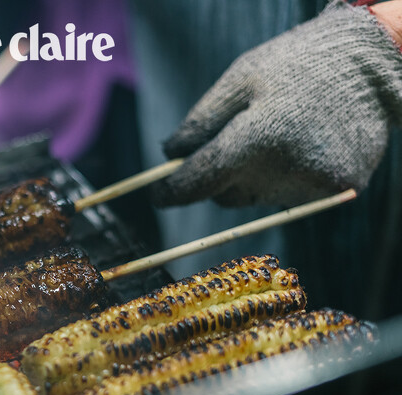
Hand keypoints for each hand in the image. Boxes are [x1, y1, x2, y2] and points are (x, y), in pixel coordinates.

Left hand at [153, 1, 401, 206]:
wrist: (371, 62)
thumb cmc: (294, 64)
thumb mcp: (238, 80)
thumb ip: (200, 121)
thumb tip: (169, 156)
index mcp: (257, 138)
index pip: (200, 180)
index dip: (173, 191)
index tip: (156, 195)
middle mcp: (285, 170)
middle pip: (226, 196)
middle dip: (216, 178)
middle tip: (228, 146)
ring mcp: (315, 184)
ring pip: (258, 199)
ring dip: (252, 179)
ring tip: (275, 137)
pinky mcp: (339, 189)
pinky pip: (292, 195)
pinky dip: (285, 178)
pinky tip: (300, 146)